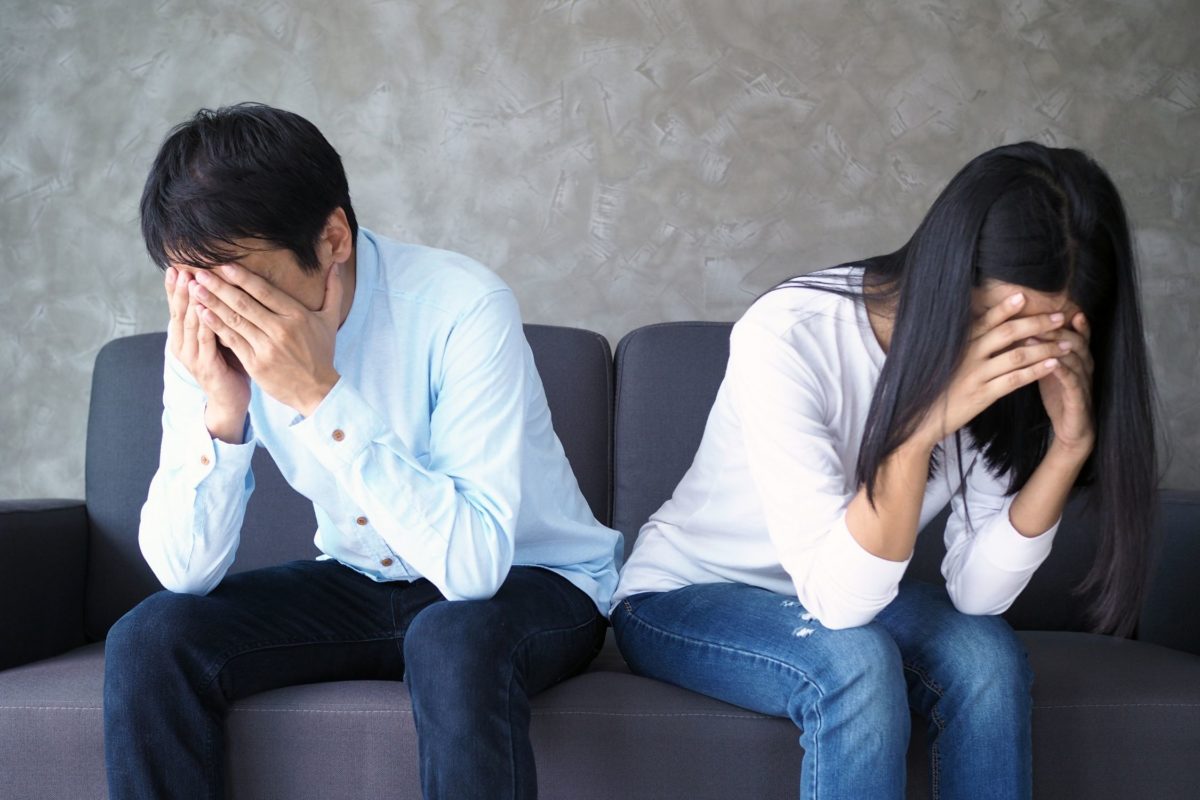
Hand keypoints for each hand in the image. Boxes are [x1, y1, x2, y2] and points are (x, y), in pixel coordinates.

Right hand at [164, 266, 249, 441]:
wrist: (230, 399)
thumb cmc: (228, 364)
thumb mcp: (218, 336)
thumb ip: (214, 315)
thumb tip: (217, 286)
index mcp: (183, 336)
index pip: (177, 307)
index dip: (175, 287)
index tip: (175, 266)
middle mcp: (182, 344)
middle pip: (179, 311)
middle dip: (181, 289)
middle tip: (181, 268)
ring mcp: (191, 356)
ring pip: (190, 323)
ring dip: (190, 301)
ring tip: (191, 281)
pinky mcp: (205, 366)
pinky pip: (205, 340)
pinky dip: (205, 323)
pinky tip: (205, 309)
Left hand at [190, 263, 342, 415]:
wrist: (317, 390)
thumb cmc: (322, 353)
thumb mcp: (330, 321)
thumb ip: (333, 291)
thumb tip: (335, 266)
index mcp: (297, 316)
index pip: (265, 292)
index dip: (243, 278)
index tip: (224, 265)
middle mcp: (280, 330)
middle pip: (244, 304)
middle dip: (219, 286)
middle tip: (200, 272)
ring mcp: (266, 348)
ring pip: (234, 320)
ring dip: (212, 303)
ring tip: (195, 289)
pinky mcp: (255, 363)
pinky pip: (232, 340)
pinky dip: (216, 326)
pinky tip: (202, 314)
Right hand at [913, 292, 1068, 448]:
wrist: (920, 420)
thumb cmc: (933, 389)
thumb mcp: (944, 362)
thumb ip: (963, 347)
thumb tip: (985, 331)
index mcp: (959, 344)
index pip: (986, 320)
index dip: (1006, 308)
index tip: (1025, 297)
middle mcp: (968, 355)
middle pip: (1008, 333)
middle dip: (1037, 323)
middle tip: (1059, 317)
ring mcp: (975, 375)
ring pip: (1017, 355)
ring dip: (1045, 347)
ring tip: (1066, 344)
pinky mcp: (982, 395)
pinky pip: (1015, 379)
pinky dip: (1036, 371)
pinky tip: (1052, 366)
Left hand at [1034, 312, 1094, 459]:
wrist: (1071, 430)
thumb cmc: (1058, 395)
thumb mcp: (1049, 368)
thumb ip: (1043, 348)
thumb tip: (1021, 326)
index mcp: (1076, 356)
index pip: (1070, 331)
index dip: (1059, 317)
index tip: (1042, 305)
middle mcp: (1084, 364)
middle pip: (1072, 339)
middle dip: (1053, 328)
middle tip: (1033, 318)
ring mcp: (1084, 380)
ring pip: (1073, 356)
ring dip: (1054, 345)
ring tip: (1033, 336)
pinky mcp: (1079, 398)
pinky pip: (1072, 380)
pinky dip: (1062, 369)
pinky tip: (1050, 363)